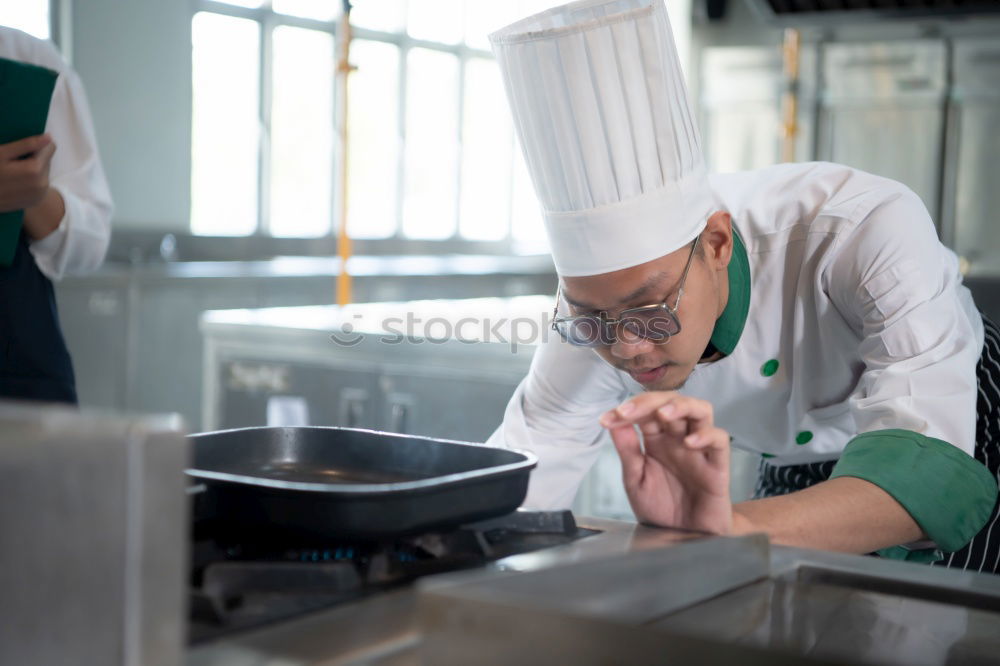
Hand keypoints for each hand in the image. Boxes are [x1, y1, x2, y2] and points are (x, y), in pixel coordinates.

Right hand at [0, 134, 55, 213]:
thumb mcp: (1, 154)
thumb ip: (26, 145)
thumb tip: (49, 137)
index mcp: (34, 171)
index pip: (49, 148)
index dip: (37, 144)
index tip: (22, 148)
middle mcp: (41, 185)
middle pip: (46, 161)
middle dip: (33, 157)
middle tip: (12, 161)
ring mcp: (39, 195)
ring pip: (44, 172)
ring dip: (32, 168)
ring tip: (12, 171)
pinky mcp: (36, 200)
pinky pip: (40, 183)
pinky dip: (31, 179)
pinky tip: (15, 180)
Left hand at [600, 392, 732, 534]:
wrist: (682, 540)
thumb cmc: (661, 509)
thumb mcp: (636, 480)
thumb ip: (627, 451)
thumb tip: (612, 422)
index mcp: (657, 440)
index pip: (646, 411)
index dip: (627, 409)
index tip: (607, 419)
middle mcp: (678, 439)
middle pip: (671, 402)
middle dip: (648, 401)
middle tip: (627, 411)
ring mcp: (699, 450)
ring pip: (701, 411)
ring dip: (681, 406)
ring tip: (663, 413)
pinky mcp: (717, 466)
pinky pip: (719, 441)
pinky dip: (706, 436)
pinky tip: (689, 442)